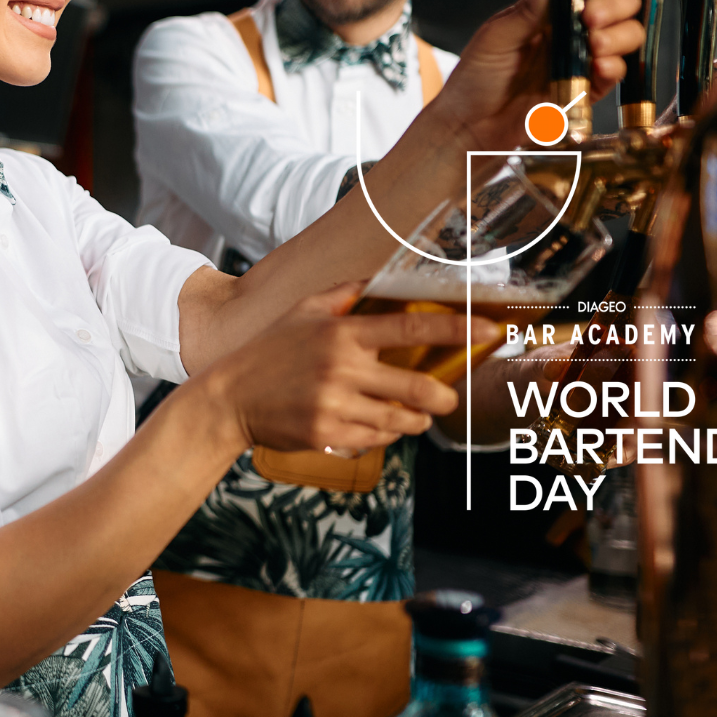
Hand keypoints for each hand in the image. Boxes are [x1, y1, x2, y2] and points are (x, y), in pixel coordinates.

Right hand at [217, 282, 475, 452]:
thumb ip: (343, 293)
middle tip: (447, 398)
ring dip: (415, 420)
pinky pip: (376, 439)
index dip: (455, 328)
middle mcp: (343, 368)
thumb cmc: (268, 351)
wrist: (230, 398)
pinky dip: (384, 433)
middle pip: (417, 387)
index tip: (486, 331)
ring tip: (414, 415)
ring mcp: (336, 404)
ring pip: (400, 420)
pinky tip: (375, 424)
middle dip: (442, 397)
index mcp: (343, 333)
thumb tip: (377, 278)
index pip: (412, 326)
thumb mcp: (302, 311)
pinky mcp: (328, 434)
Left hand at [429, 0, 644, 154]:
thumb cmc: (476, 77)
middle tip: (590, 16)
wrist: (471, 126)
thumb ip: (528, 8)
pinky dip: (613, 66)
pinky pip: (616, 72)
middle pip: (621, 0)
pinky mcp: (588, 87)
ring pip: (627, 33)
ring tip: (593, 44)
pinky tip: (597, 66)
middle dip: (615, 3)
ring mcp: (584, 56)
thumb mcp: (497, 36)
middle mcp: (573, 27)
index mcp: (551, 6)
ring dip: (619, 34)